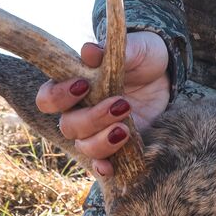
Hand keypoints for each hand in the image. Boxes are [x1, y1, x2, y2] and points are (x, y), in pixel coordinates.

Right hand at [34, 31, 171, 176]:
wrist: (167, 76)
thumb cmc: (143, 56)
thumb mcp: (134, 48)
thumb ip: (111, 51)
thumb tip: (89, 51)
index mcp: (74, 85)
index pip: (48, 98)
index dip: (59, 96)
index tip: (85, 84)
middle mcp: (80, 111)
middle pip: (68, 126)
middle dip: (92, 118)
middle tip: (122, 104)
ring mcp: (97, 132)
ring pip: (84, 146)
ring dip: (102, 141)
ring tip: (125, 128)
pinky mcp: (116, 146)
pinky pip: (101, 163)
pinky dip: (102, 167)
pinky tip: (110, 167)